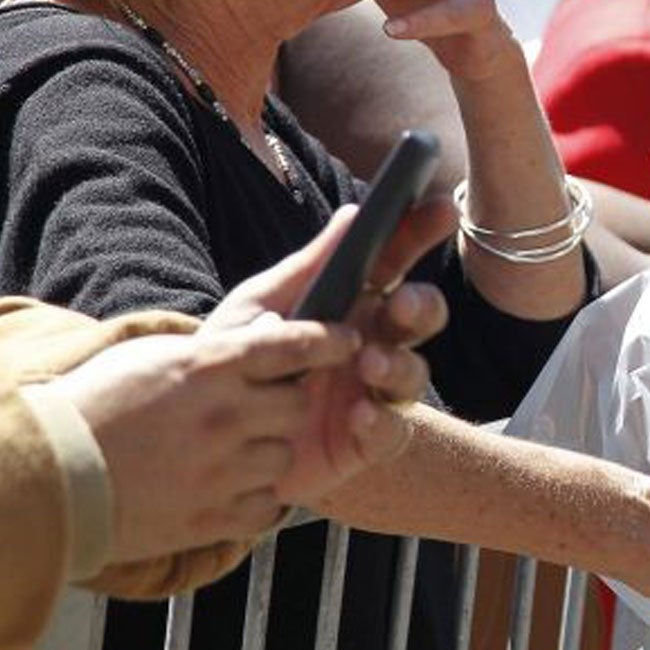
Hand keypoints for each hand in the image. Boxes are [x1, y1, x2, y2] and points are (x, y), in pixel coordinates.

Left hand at [209, 206, 451, 504]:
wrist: (208, 439)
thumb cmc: (237, 363)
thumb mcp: (259, 308)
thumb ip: (307, 267)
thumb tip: (352, 213)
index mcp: (350, 303)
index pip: (394, 262)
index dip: (419, 234)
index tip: (440, 209)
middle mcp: (372, 342)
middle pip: (422, 315)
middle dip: (422, 306)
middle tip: (401, 306)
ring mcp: (373, 392)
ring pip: (415, 372)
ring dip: (399, 365)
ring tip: (368, 364)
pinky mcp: (366, 441)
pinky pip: (394, 430)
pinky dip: (382, 422)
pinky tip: (359, 415)